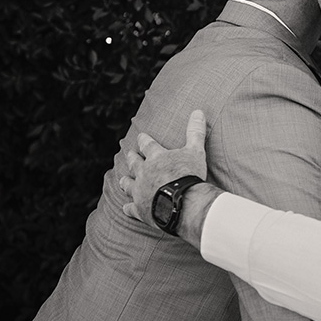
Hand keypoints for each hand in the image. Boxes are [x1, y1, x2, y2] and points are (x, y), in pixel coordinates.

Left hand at [121, 110, 207, 225]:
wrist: (183, 203)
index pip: (147, 145)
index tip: (140, 136)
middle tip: (128, 155)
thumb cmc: (189, 175)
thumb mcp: (195, 151)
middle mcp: (144, 173)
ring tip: (122, 179)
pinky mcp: (141, 209)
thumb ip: (195, 132)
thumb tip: (198, 111)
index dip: (144, 140)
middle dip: (132, 158)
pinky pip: (131, 208)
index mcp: (156, 157)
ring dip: (125, 181)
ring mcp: (140, 192)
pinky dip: (128, 208)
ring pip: (128, 185)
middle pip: (134, 164)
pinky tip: (126, 208)